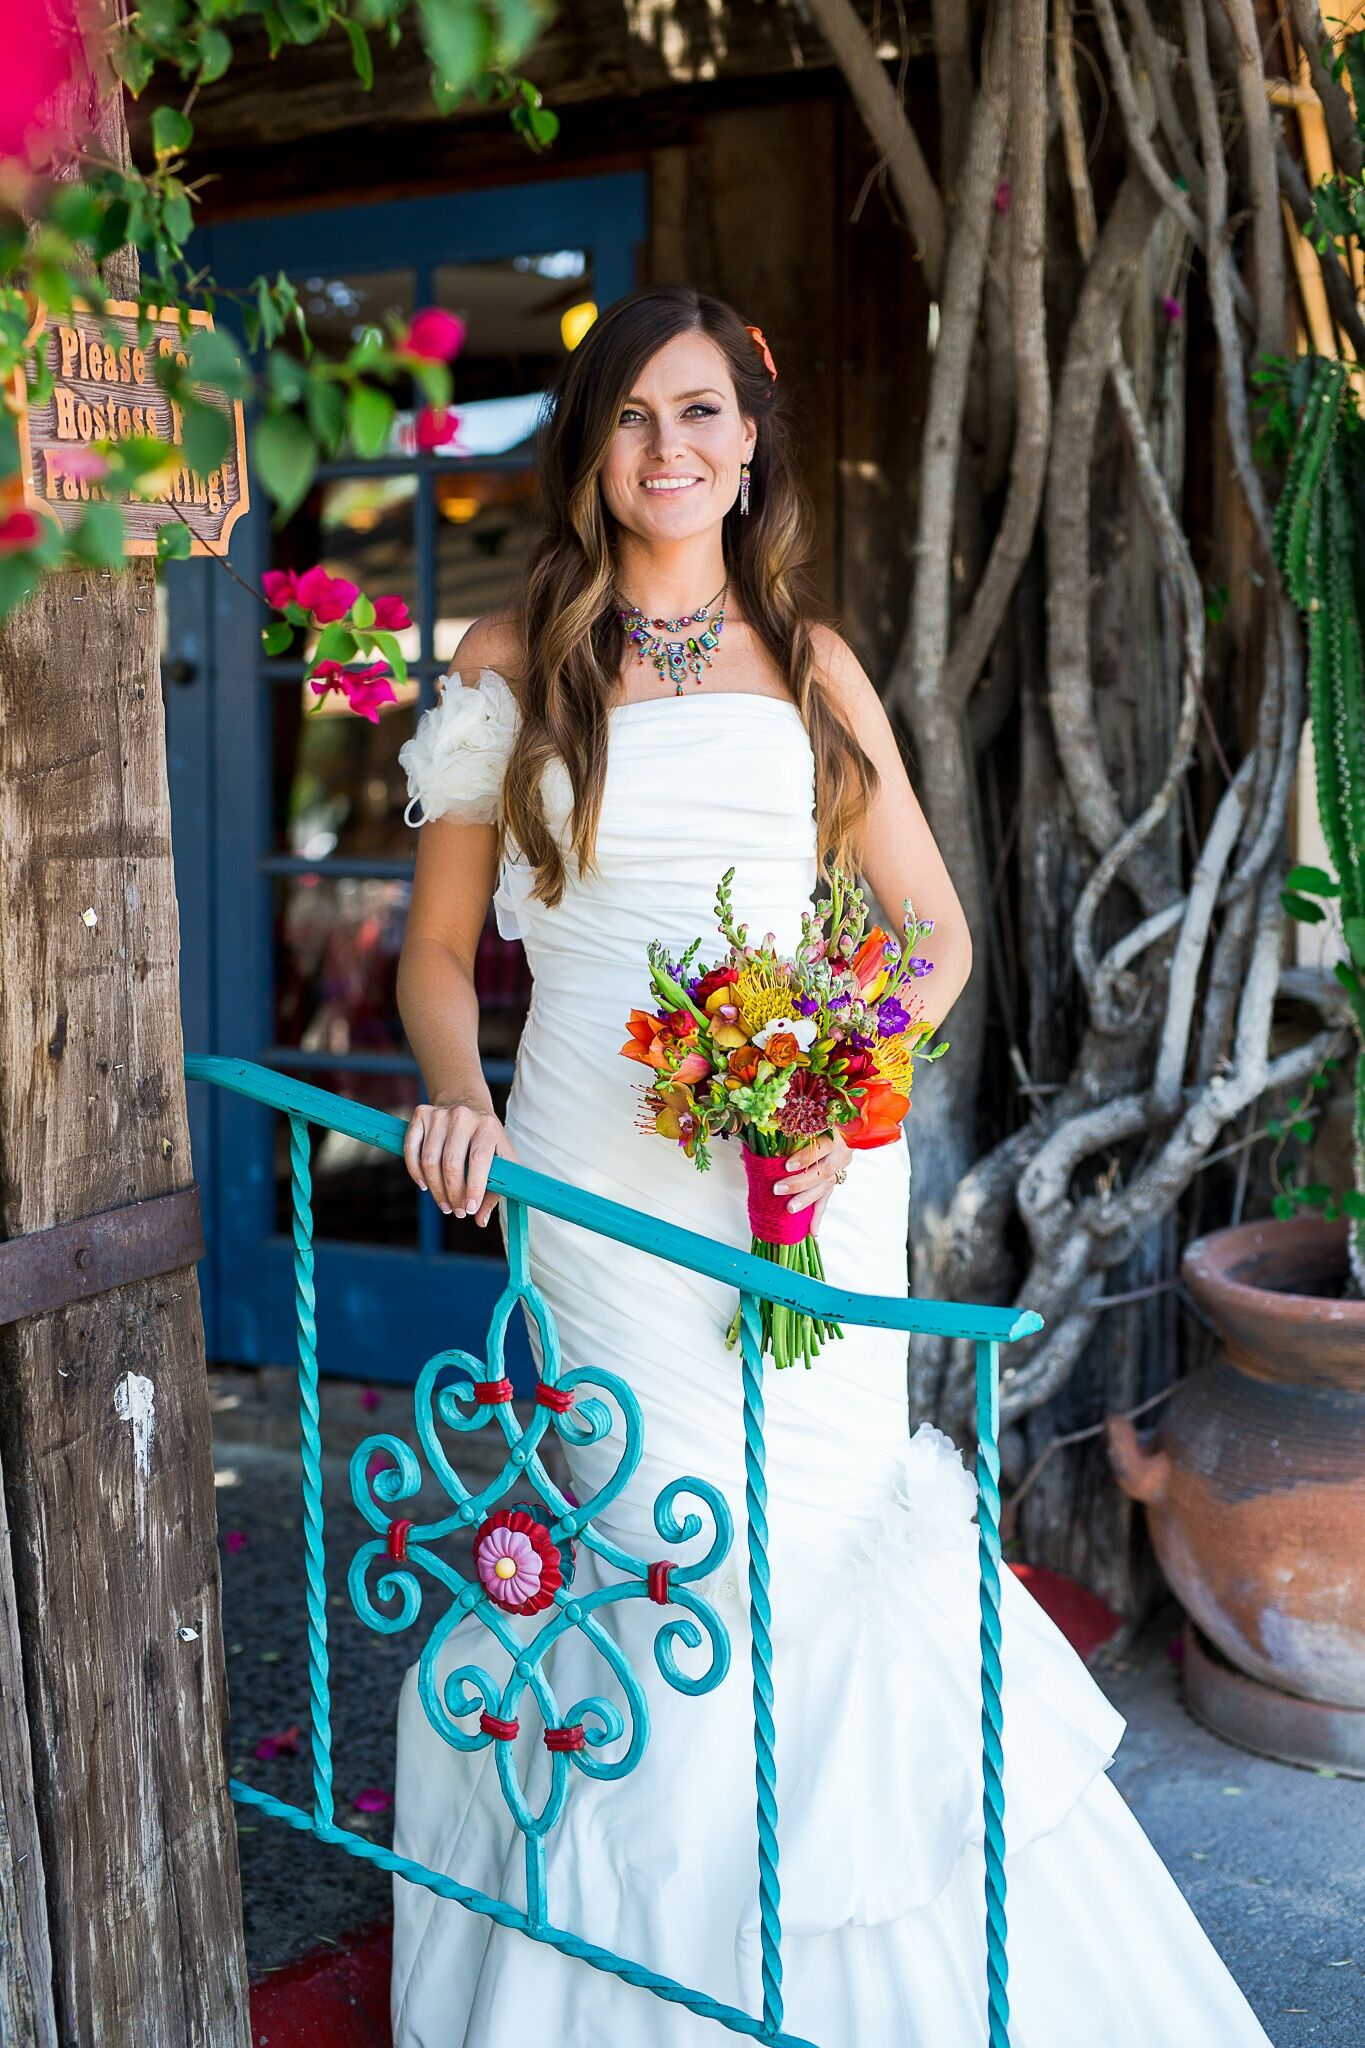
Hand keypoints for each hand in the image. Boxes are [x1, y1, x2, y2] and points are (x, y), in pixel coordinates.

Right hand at [402, 1098, 518, 1226]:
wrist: (466, 1103)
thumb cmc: (486, 1139)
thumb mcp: (501, 1158)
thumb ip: (496, 1190)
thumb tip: (481, 1220)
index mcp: (488, 1126)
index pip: (478, 1160)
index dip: (473, 1187)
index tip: (470, 1209)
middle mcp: (463, 1116)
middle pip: (451, 1164)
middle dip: (453, 1194)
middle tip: (456, 1211)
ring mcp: (439, 1114)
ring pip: (429, 1161)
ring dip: (435, 1189)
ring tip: (444, 1204)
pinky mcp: (420, 1115)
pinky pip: (411, 1150)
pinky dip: (415, 1172)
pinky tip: (424, 1185)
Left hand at [770, 1128, 852, 1234]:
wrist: (843, 1128)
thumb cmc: (815, 1124)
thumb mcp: (801, 1125)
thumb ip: (779, 1136)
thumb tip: (747, 1152)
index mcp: (833, 1134)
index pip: (821, 1146)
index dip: (805, 1157)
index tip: (787, 1166)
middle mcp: (840, 1152)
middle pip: (822, 1171)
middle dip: (799, 1183)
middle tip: (778, 1189)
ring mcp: (840, 1168)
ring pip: (825, 1188)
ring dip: (806, 1200)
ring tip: (790, 1208)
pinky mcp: (836, 1181)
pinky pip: (827, 1200)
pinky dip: (818, 1217)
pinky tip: (812, 1231)